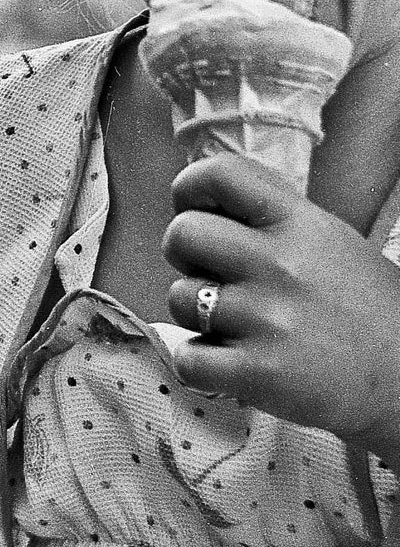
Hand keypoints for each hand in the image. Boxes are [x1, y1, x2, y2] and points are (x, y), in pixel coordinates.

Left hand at [163, 153, 399, 458]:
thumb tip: (206, 202)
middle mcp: (282, 264)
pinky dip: (197, 366)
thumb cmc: (367, 313)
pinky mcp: (260, 372)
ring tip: (237, 328)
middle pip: (181, 234)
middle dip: (184, 256)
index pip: (220, 174)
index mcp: (301, 224)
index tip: (192, 210)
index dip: (189, 189)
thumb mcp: (331, 241)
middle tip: (212, 275)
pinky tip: (228, 364)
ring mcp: (269, 318)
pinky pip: (187, 359)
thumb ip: (272, 218)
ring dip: (196, 316)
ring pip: (179, 298)